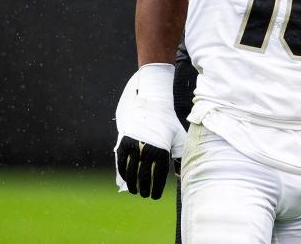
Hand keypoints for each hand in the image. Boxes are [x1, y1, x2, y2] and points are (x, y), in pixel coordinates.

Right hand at [114, 64, 185, 199]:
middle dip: (144, 189)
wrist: (153, 104)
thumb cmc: (168, 123)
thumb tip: (179, 177)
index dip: (156, 189)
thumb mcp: (178, 139)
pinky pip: (122, 162)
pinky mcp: (124, 142)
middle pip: (144, 177)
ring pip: (131, 172)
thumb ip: (179, 158)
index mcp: (162, 151)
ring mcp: (135, 146)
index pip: (158, 177)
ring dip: (132, 184)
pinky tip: (126, 179)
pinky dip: (123, 172)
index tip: (154, 197)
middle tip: (144, 195)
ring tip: (135, 191)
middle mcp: (148, 150)